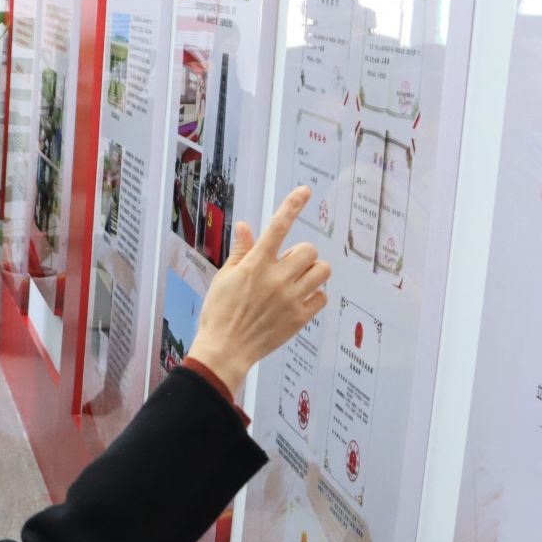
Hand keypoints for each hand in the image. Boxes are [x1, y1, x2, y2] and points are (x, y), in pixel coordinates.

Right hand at [187, 186, 329, 394]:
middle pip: (309, 250)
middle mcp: (276, 278)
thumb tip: (247, 227)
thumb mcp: (224, 278)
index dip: (292, 205)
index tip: (304, 191)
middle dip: (301, 254)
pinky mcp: (300, 318)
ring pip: (322, 270)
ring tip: (297, 280)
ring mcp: (290, 298)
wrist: (225, 350)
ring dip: (312, 271)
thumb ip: (241, 252)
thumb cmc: (219, 314)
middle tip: (287, 266)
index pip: (277, 227)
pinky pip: (322, 296)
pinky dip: (313, 295)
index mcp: (255, 265)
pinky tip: (299, 300)